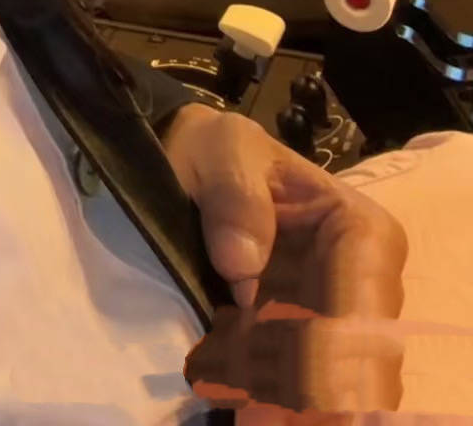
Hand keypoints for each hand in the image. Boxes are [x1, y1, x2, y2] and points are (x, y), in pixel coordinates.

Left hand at [165, 105, 406, 417]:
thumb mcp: (222, 148)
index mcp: (360, 232)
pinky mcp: (292, 350)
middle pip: (354, 361)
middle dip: (311, 390)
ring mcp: (327, 325)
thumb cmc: (217, 153)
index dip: (332, 342)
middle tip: (260, 409)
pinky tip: (242, 406)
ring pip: (327, 388)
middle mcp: (359, 287)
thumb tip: (242, 262)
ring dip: (286, 401)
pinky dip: (267, 401)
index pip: (363, 300)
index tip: (292, 367)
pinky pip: (293, 392)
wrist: (183, 168)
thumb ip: (234, 192)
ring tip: (248, 410)